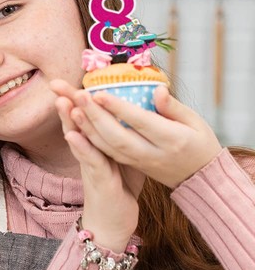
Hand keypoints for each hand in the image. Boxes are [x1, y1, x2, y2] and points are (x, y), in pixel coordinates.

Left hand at [51, 80, 221, 188]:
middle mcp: (151, 153)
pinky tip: (76, 126)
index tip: (99, 93)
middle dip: (95, 115)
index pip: (141, 122)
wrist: (199, 179)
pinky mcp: (130, 166)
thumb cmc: (199, 144)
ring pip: (108, 146)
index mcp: (172, 140)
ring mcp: (139, 162)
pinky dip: (90, 140)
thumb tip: (157, 89)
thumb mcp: (195, 123)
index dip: (119, 109)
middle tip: (77, 94)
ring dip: (87, 126)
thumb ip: (174, 107)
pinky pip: (107, 154)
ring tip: (70, 105)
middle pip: (117, 135)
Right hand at [52, 81, 143, 251]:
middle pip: (75, 124)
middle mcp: (89, 154)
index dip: (77, 99)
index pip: (84, 118)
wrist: (112, 224)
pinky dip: (81, 148)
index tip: (71, 80)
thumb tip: (134, 117)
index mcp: (96, 146)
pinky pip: (88, 162)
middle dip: (65, 102)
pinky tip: (73, 135)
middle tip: (55, 83)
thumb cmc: (120, 191)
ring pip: (78, 139)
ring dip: (70, 120)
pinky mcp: (97, 181)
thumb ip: (125, 137)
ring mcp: (90, 167)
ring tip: (62, 101)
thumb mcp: (125, 158)